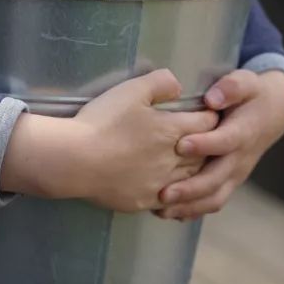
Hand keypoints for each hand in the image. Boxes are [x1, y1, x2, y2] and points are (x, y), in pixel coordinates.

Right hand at [1, 68, 220, 213]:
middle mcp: (173, 160)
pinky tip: (170, 188)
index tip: (207, 114)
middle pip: (205, 153)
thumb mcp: (131, 90)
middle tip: (204, 139)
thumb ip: (160, 82)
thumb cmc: (103, 122)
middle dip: (207, 145)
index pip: (207, 123)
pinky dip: (175, 193)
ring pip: (191, 178)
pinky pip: (170, 200)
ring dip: (194, 170)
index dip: (209, 117)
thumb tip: (180, 88)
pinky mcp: (145, 201)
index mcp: (172, 130)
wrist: (74, 160)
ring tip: (187, 162)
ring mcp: (160, 184)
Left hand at [155, 69, 283, 220]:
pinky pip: (212, 201)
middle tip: (163, 194)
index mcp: (243, 132)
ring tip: (160, 210)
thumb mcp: (247, 82)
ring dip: (189, 206)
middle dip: (191, 188)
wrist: (272, 115)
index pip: (225, 141)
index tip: (181, 145)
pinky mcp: (228, 182)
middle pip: (217, 178)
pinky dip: (192, 210)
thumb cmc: (252, 95)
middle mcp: (240, 158)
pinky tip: (168, 213)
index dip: (205, 144)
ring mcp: (235, 174)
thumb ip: (232, 86)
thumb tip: (213, 98)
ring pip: (215, 197)